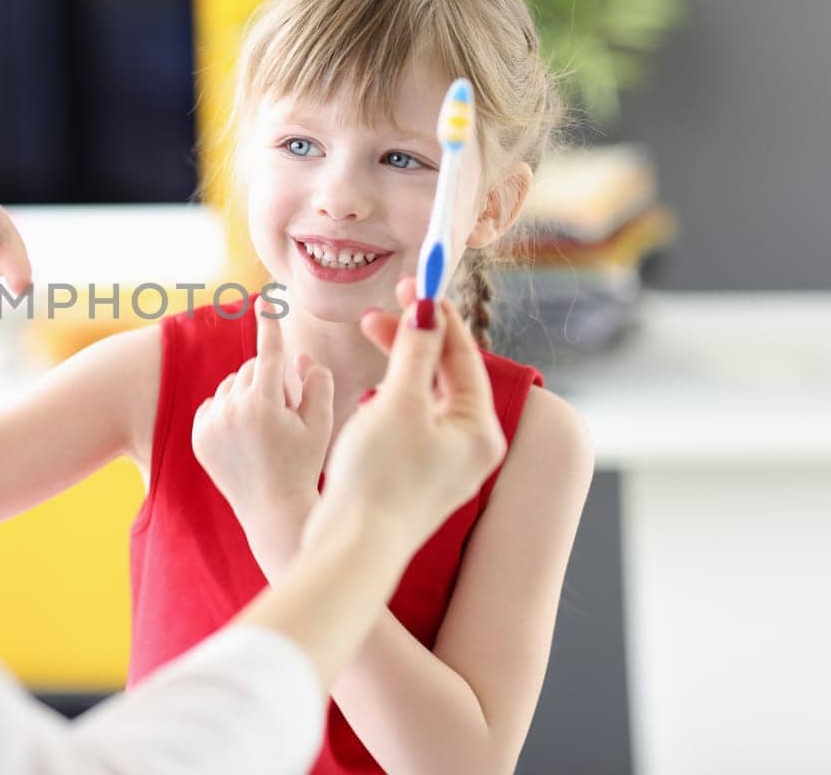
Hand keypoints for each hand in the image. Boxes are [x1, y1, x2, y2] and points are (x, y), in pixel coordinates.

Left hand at [191, 299, 334, 575]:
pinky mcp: (198, 436)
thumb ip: (316, 381)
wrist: (273, 509)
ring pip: (232, 385)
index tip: (265, 298)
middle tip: (286, 412)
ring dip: (248, 395)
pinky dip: (228, 410)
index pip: (268, 352)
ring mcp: (211, 424)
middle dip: (271, 381)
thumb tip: (298, 354)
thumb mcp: (322, 422)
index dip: (270, 323)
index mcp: (265, 403)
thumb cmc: (305, 464)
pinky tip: (245, 436)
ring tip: (265, 429)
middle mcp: (232, 410)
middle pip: (252, 369)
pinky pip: (214, 404)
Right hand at [301, 291, 506, 553]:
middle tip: (378, 311)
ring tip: (367, 343)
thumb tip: (427, 310)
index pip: (464, 356)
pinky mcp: (415, 476)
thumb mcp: (398, 403)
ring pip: (425, 397)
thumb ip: (414, 352)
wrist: (352, 547)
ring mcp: (444, 464)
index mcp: (479, 430)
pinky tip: (366, 395)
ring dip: (399, 365)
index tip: (412, 283)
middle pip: (445, 375)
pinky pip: (410, 422)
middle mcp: (470, 448)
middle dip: (413, 339)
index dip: (436, 316)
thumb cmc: (379, 478)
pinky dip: (390, 397)